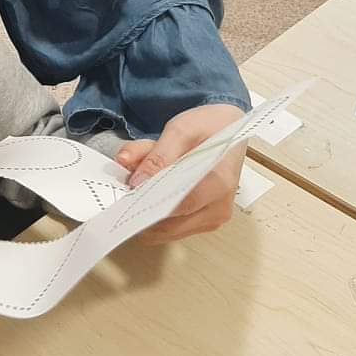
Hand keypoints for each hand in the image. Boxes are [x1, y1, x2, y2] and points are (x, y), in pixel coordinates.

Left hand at [114, 103, 245, 244]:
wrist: (230, 129)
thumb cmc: (208, 127)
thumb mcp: (180, 130)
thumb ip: (157, 156)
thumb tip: (137, 182)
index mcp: (219, 183)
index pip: (179, 205)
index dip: (148, 204)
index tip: (125, 194)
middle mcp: (219, 207)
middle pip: (169, 224)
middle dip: (141, 206)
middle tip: (125, 184)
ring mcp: (212, 218)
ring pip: (165, 229)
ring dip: (146, 208)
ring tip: (141, 180)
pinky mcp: (203, 221)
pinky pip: (171, 225)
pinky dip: (154, 210)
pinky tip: (152, 188)